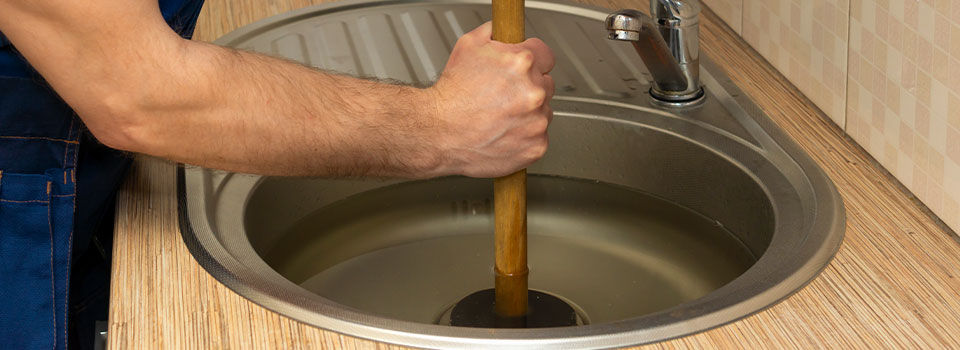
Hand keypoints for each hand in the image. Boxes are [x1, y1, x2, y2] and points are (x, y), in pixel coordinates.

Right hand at [427, 21, 554, 177]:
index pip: (546, 56)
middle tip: (505, 96)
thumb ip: (493, 33)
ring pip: (543, 112)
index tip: (524, 70)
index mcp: (522, 63)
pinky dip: (525, 137)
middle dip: (528, 88)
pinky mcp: (536, 145)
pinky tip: (505, 132)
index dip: (533, 61)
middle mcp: (534, 91)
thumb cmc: (452, 95)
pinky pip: (539, 137)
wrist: (439, 131)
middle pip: (546, 84)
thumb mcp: (468, 46)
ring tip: (501, 115)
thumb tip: (502, 30)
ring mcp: (537, 121)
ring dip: (528, 113)